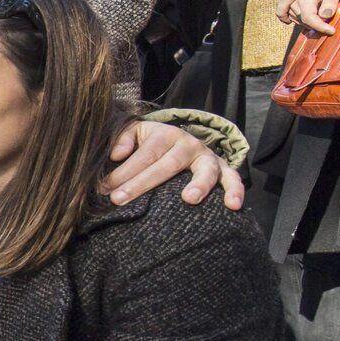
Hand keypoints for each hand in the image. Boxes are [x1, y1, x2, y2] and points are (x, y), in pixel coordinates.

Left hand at [104, 121, 243, 210]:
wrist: (178, 142)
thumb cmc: (149, 144)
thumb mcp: (134, 134)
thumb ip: (123, 139)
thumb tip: (116, 154)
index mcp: (165, 134)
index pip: (143, 155)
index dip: (123, 172)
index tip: (104, 189)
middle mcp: (188, 144)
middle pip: (168, 164)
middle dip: (142, 183)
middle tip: (120, 199)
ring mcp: (207, 157)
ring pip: (206, 169)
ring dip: (199, 184)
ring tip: (189, 200)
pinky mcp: (223, 169)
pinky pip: (233, 179)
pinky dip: (235, 191)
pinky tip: (233, 206)